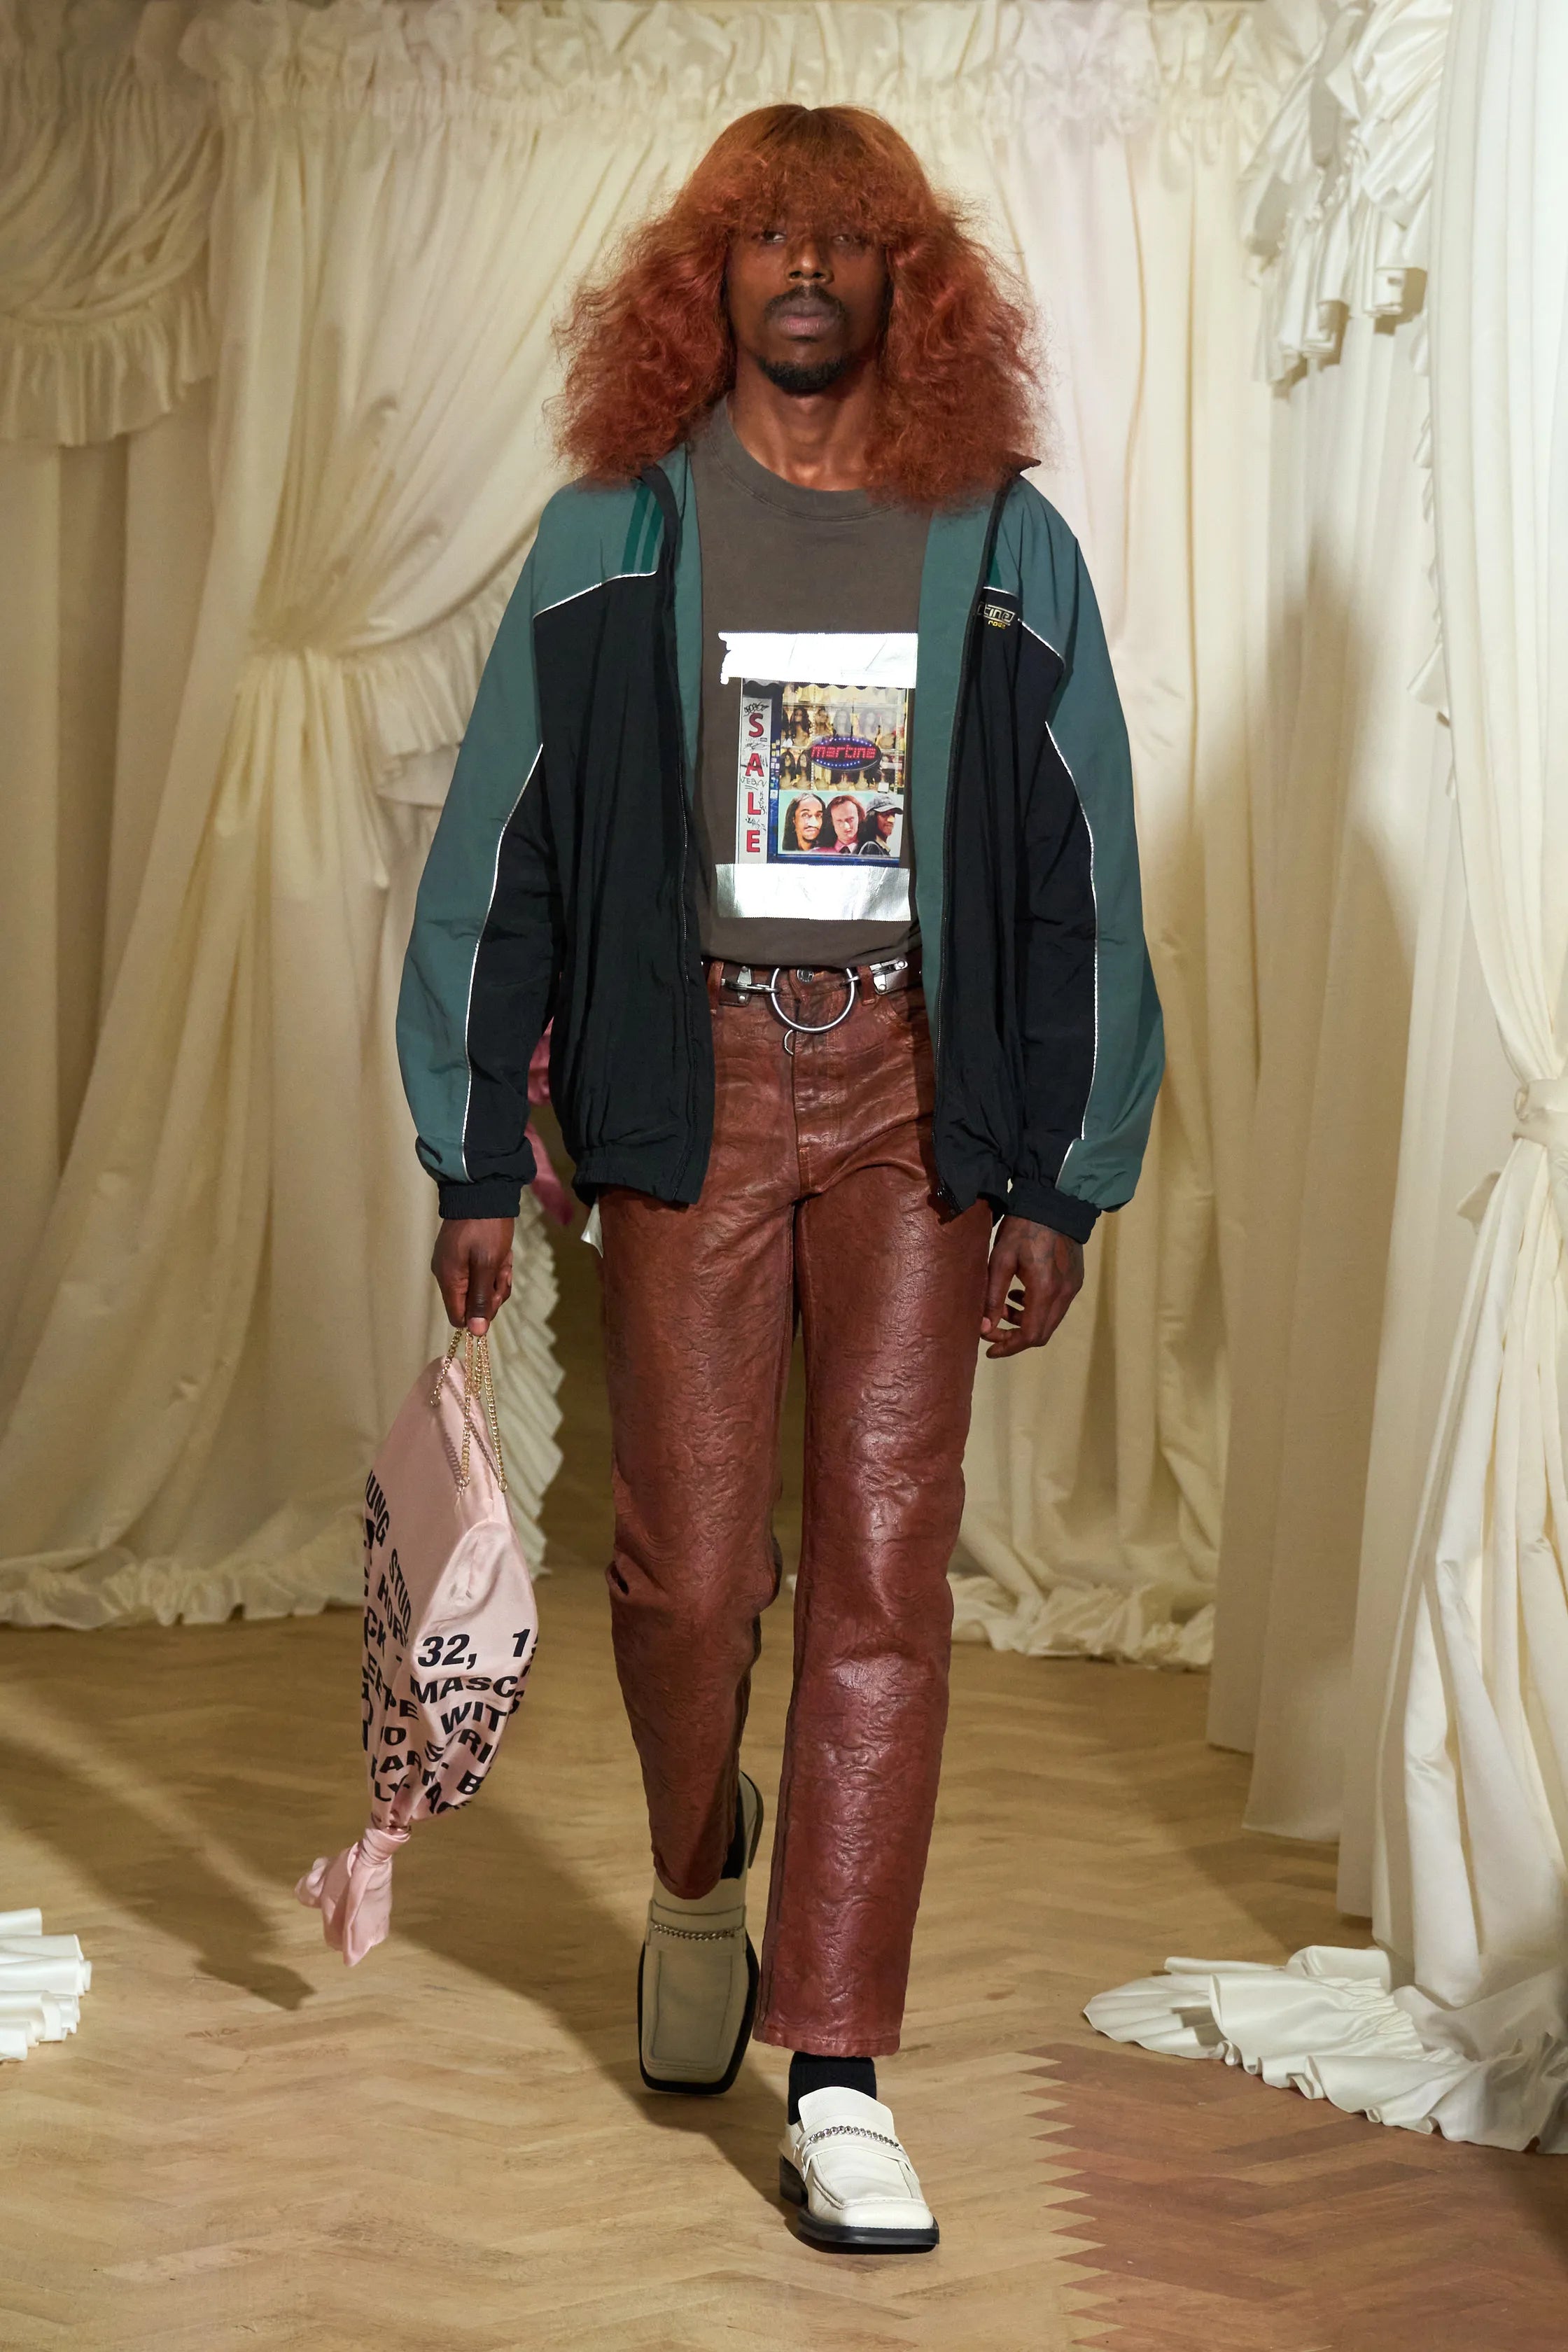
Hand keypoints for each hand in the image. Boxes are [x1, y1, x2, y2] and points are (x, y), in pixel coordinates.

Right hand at [432, 1217, 514, 1336]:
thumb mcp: (488, 1265)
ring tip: (503, 1258)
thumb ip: (481, 1299)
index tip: (495, 1293)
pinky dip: (494, 1266)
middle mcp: (447, 1274)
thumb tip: (475, 1333)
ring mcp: (455, 1264)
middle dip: (493, 1291)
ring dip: (496, 1277)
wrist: (484, 1191)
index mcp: (448, 1279)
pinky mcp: (464, 1255)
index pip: (459, 1317)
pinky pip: (480, 1272)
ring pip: (480, 1288)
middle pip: (472, 1304)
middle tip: (503, 1270)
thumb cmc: (486, 1228)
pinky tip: (501, 1252)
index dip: (480, 1313)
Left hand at [979, 1215, 1083, 1357]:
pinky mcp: (1075, 1279)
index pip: (1030, 1335)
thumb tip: (985, 1329)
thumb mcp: (1000, 1260)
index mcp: (1045, 1291)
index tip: (989, 1348)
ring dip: (1025, 1321)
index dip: (1009, 1346)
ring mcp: (1073, 1288)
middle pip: (1042, 1333)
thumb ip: (992, 1297)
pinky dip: (1037, 1309)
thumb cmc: (1023, 1227)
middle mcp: (1064, 1294)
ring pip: (1049, 1321)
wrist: (1056, 1201)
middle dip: (1015, 1336)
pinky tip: (1020, 1292)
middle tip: (992, 1327)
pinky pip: (1056, 1307)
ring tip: (1003, 1305)